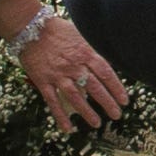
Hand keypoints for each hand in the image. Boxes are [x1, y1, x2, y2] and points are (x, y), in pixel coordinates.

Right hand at [0, 0, 126, 128]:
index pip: (105, 73)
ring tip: (97, 123)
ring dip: (87, 112)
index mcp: (85, 52)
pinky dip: (60, 116)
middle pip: (94, 87)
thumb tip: (105, 63)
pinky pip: (53, 101)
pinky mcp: (43, 81)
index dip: (116, 88)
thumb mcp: (80, 34)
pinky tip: (68, 128)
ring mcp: (58, 75)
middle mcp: (73, 66)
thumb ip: (92, 50)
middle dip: (107, 103)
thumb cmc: (57, 29)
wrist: (31, 27)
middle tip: (116, 115)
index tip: (124, 100)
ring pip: (75, 97)